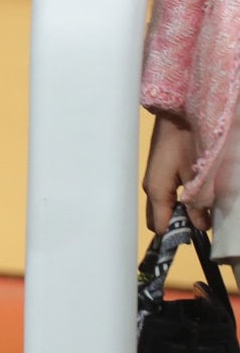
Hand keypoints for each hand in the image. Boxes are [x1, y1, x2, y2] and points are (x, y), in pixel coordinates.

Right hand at [145, 113, 207, 232]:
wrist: (179, 113)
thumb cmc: (187, 142)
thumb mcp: (197, 176)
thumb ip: (198, 204)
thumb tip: (200, 225)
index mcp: (157, 192)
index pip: (159, 227)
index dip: (176, 235)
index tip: (194, 239)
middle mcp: (151, 188)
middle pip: (159, 219)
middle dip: (178, 225)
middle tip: (200, 223)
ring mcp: (155, 179)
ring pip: (165, 207)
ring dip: (181, 212)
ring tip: (202, 209)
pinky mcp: (162, 171)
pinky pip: (169, 195)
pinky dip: (181, 200)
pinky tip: (196, 194)